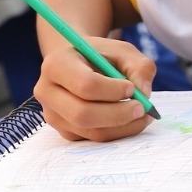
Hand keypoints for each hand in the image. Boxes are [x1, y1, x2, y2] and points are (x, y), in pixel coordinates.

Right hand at [34, 37, 156, 140]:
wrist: (81, 65)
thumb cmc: (101, 56)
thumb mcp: (123, 51)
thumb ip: (140, 67)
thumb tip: (144, 93)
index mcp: (56, 64)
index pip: (85, 85)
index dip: (113, 90)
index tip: (131, 88)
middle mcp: (47, 92)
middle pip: (83, 114)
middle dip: (118, 114)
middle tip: (142, 108)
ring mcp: (53, 116)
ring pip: (91, 131)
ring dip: (123, 126)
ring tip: (143, 114)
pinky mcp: (65, 132)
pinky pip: (94, 140)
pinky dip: (118, 133)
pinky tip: (131, 120)